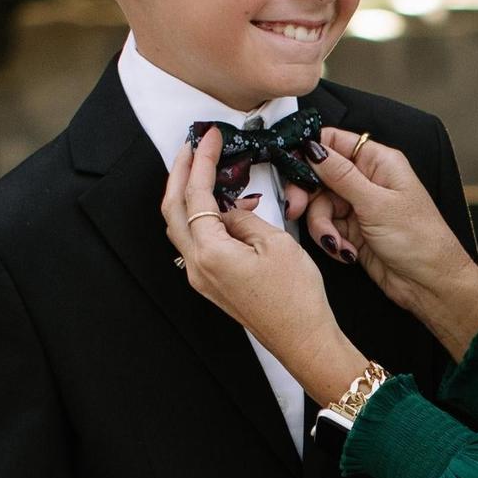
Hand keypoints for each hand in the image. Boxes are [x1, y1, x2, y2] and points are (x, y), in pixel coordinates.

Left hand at [164, 127, 365, 404]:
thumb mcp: (276, 244)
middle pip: (173, 209)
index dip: (202, 161)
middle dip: (180, 173)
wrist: (303, 340)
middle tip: (191, 147)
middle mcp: (196, 266)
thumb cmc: (296, 298)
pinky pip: (196, 242)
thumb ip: (244, 219)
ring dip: (186, 195)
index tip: (209, 137)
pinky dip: (200, 217)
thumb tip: (231, 210)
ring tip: (200, 169)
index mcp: (209, 252)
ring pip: (181, 226)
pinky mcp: (212, 284)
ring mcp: (201, 277)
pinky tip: (220, 206)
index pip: (196, 194)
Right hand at [285, 134, 477, 360]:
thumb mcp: (376, 203)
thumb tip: (313, 147)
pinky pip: (327, 228)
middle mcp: (367, 180)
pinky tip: (346, 252)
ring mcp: (359, 206)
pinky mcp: (353, 231)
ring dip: (322, 226)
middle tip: (296, 209)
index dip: (310, 152)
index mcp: (378, 162)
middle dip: (308, 195)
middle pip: (319, 175)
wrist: (430, 284)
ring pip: (320, 205)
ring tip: (338, 243)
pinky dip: (331, 241)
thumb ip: (340, 175)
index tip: (292, 169)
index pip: (334, 142)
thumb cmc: (420, 240)